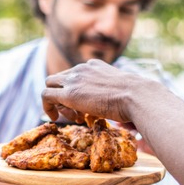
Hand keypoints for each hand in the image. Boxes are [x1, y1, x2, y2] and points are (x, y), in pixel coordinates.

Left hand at [42, 59, 162, 123]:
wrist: (137, 96)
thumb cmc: (136, 97)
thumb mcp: (121, 89)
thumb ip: (112, 91)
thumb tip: (119, 108)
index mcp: (93, 66)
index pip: (73, 75)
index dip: (74, 91)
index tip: (83, 107)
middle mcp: (81, 68)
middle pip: (59, 79)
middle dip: (63, 96)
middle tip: (75, 114)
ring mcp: (74, 79)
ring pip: (50, 85)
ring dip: (57, 103)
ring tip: (73, 117)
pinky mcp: (69, 93)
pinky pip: (46, 96)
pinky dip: (47, 107)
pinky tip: (54, 118)